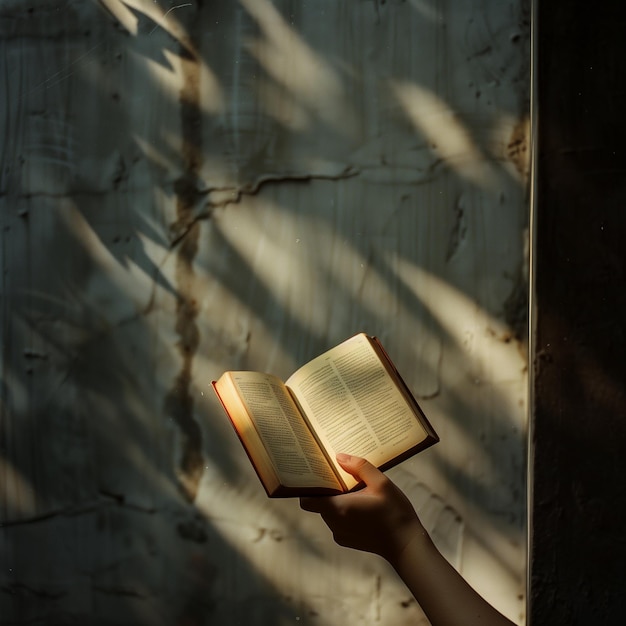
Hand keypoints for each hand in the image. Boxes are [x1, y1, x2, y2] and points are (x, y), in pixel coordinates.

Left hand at [300, 453, 425, 561]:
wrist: (406, 545)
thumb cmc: (395, 513)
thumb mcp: (381, 483)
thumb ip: (359, 467)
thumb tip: (339, 457)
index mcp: (339, 508)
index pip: (307, 499)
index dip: (309, 487)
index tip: (318, 474)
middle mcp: (334, 522)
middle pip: (318, 502)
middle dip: (328, 489)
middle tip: (342, 476)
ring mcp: (339, 533)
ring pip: (329, 511)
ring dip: (337, 500)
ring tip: (356, 490)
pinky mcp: (346, 540)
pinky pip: (337, 521)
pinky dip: (344, 512)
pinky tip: (361, 505)